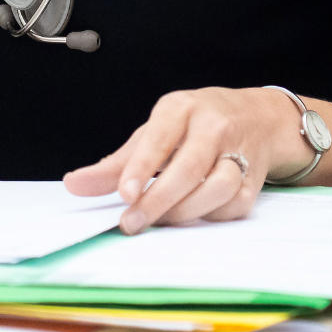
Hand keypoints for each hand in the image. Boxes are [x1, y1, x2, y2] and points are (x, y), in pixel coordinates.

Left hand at [62, 87, 290, 233]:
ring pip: (217, 188)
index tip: (125, 194)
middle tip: (131, 223)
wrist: (256, 117)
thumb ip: (115, 164)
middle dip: (157, 201)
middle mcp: (212, 126)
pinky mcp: (255, 177)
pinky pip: (234, 205)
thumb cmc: (192, 128)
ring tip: (162, 220)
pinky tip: (195, 213)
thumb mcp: (153, 134)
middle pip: (188, 169)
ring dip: (186, 211)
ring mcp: (238, 150)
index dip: (141, 167)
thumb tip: (74, 185)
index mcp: (180, 108)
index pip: (159, 138)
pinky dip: (211, 215)